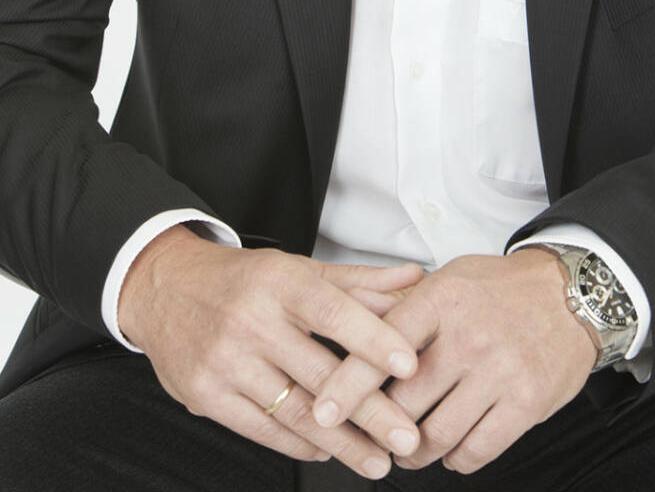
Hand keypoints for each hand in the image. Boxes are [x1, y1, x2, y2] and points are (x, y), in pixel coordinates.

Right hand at [117, 225, 424, 478]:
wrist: (164, 288)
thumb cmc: (244, 280)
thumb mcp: (298, 270)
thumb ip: (358, 282)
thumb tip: (414, 280)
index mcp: (280, 282)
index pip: (333, 312)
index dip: (373, 339)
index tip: (409, 366)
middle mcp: (251, 320)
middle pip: (320, 373)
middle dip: (370, 412)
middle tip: (407, 438)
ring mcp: (225, 360)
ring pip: (294, 410)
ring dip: (341, 442)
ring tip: (377, 460)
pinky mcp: (204, 394)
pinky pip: (262, 428)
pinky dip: (299, 445)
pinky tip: (327, 451)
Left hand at [311, 247, 598, 473]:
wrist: (572, 295)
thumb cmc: (501, 289)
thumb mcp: (449, 280)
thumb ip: (404, 308)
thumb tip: (352, 331)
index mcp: (442, 301)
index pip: (384, 346)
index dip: (349, 383)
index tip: (324, 412)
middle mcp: (468, 337)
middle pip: (405, 401)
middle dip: (383, 425)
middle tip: (375, 432)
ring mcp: (499, 372)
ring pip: (437, 435)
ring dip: (415, 452)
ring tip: (409, 449)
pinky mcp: (527, 403)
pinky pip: (476, 450)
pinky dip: (456, 459)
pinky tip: (452, 449)